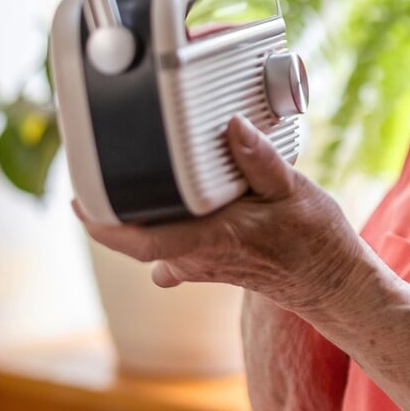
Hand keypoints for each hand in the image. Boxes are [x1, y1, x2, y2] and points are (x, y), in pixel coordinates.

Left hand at [77, 116, 370, 315]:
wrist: (332, 284)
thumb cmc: (317, 242)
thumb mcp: (297, 193)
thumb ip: (260, 160)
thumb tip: (231, 126)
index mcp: (216, 237)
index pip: (141, 240)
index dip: (102, 223)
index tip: (77, 198)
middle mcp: (198, 257)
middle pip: (136, 235)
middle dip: (112, 204)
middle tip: (97, 161)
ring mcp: (199, 264)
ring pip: (151, 238)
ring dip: (137, 211)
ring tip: (127, 170)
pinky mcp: (205, 264)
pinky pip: (167, 245)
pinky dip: (159, 223)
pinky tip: (161, 200)